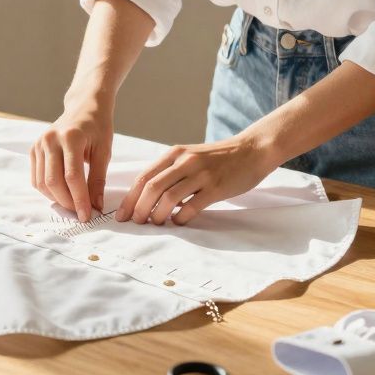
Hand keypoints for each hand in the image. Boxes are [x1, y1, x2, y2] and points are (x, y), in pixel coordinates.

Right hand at [30, 102, 112, 221]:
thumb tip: (96, 206)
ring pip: (42, 183)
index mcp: (71, 137)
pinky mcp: (34, 149)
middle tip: (80, 213)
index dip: (80, 199)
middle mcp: (50, 139)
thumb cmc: (97, 128)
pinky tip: (62, 193)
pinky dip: (48, 191)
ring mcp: (39, 144)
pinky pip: (37, 178)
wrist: (83, 108)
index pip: (73, 176)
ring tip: (73, 204)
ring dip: (57, 199)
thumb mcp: (104, 151)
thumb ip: (98, 179)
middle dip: (68, 202)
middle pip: (54, 181)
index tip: (87, 215)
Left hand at [115, 135, 280, 225]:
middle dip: (139, 208)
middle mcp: (185, 161)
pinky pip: (192, 205)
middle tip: (135, 223)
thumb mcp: (190, 157)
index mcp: (175, 153)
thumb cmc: (218, 158)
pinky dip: (181, 217)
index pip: (144, 177)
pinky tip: (179, 222)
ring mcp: (201, 174)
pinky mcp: (216, 187)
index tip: (122, 215)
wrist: (252, 150)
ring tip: (155, 224)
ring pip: (169, 197)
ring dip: (157, 214)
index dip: (130, 198)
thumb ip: (171, 172)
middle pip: (152, 187)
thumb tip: (149, 198)